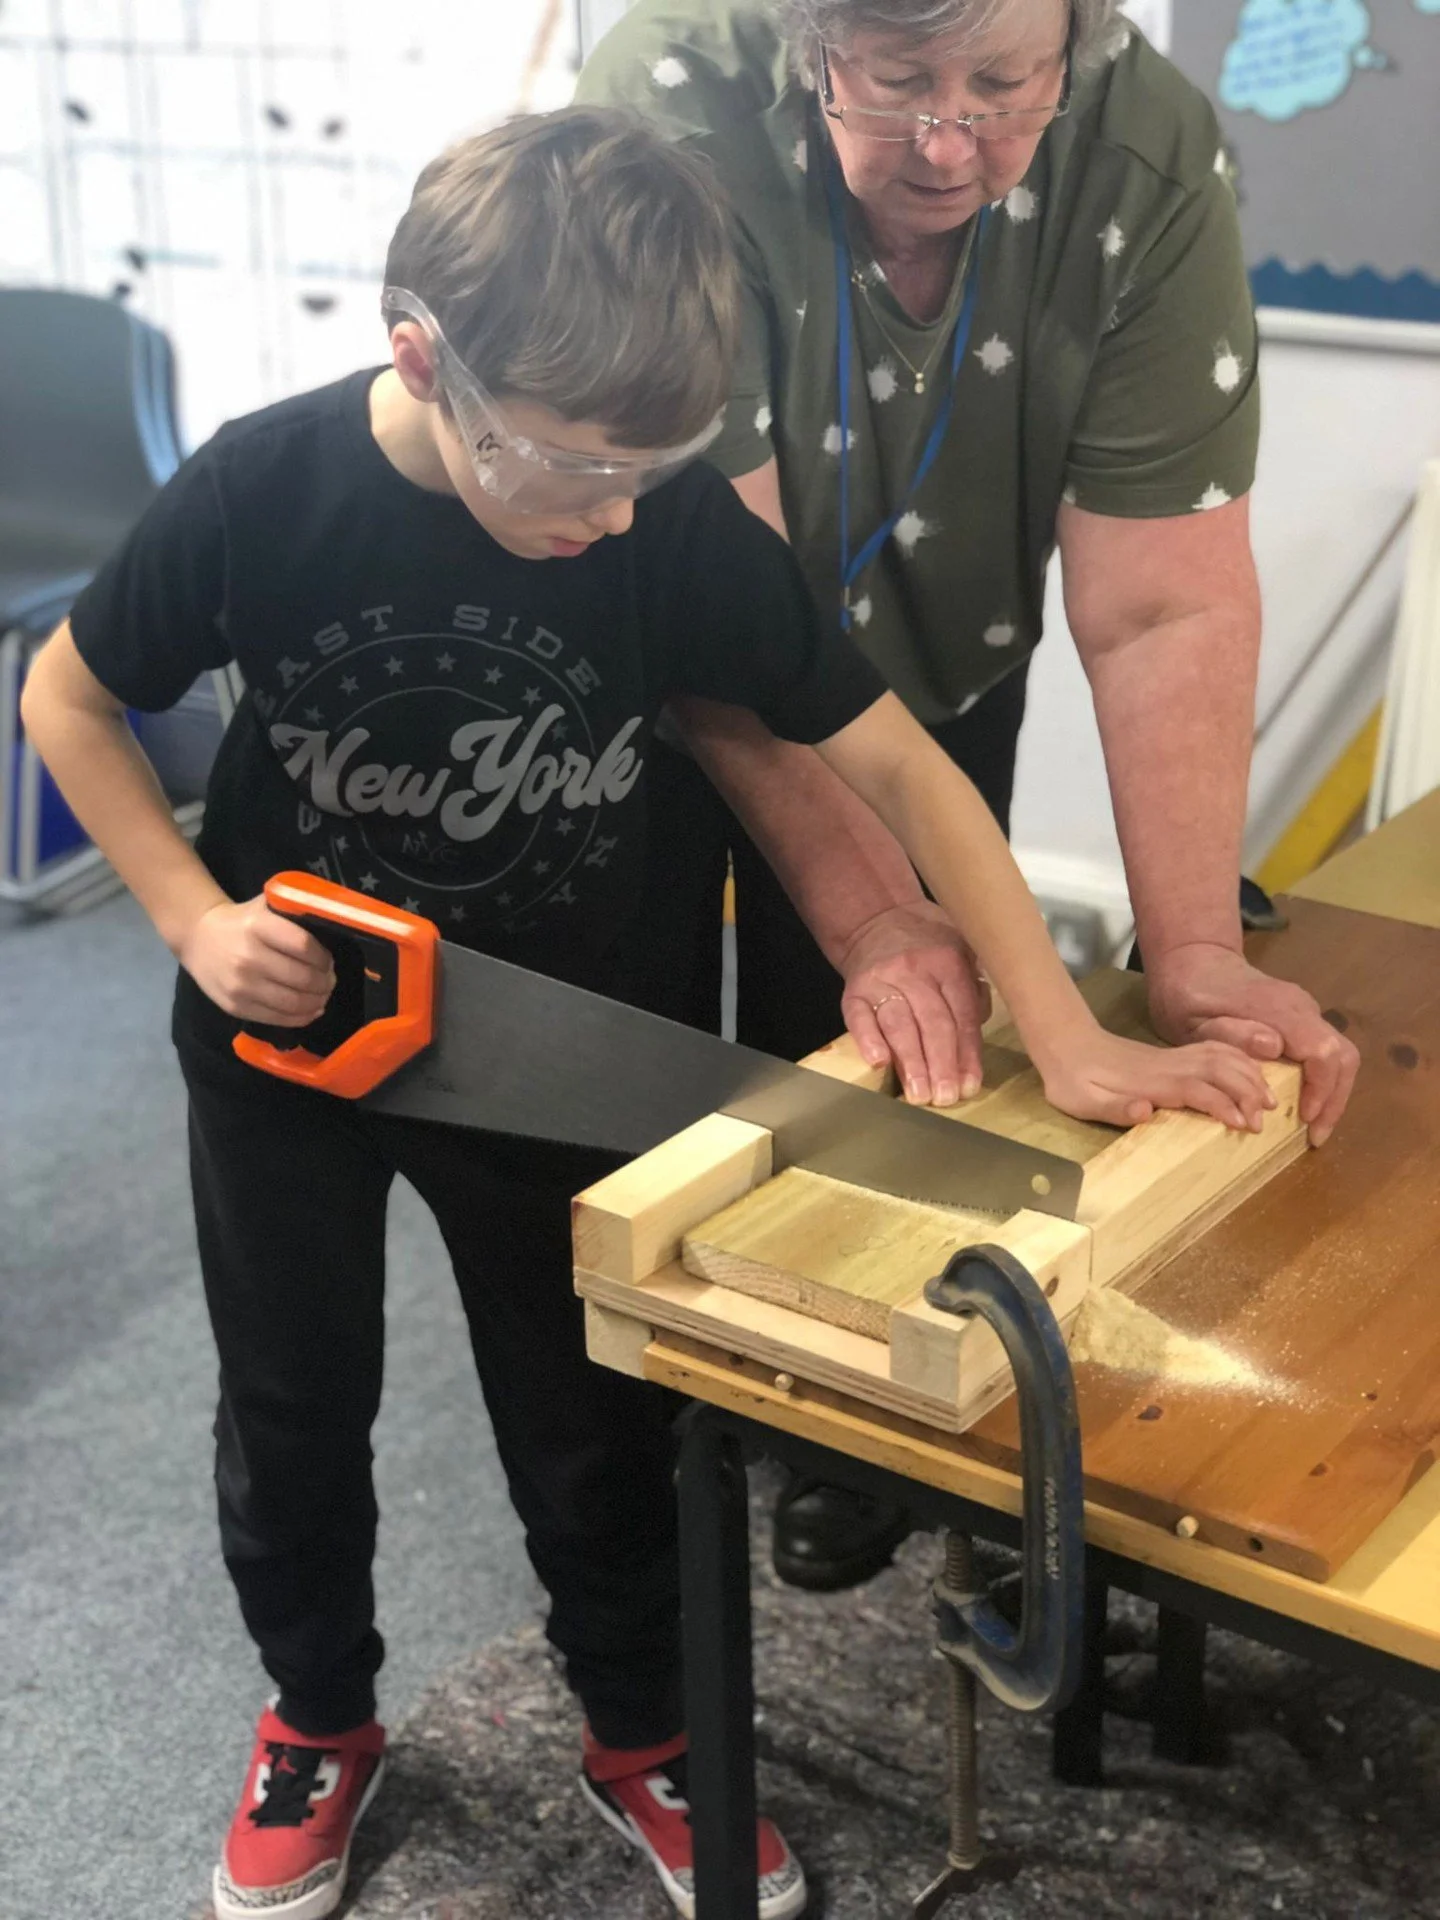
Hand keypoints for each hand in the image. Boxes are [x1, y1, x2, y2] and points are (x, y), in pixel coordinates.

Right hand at [180, 894, 335, 1025]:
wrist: (198, 938)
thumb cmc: (242, 921)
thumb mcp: (266, 906)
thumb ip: (295, 913)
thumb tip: (334, 926)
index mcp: (258, 926)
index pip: (304, 946)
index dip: (323, 957)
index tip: (328, 961)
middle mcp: (248, 957)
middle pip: (302, 978)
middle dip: (324, 982)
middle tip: (329, 980)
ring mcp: (240, 985)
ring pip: (293, 1002)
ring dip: (317, 1001)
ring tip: (322, 995)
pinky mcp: (236, 1006)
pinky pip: (278, 1018)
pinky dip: (301, 1017)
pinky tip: (310, 1010)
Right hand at [838, 902, 989, 1105]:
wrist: (878, 922)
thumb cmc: (928, 947)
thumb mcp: (963, 952)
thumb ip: (976, 990)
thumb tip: (977, 1034)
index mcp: (948, 963)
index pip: (961, 1014)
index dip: (966, 1053)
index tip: (968, 1085)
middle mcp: (914, 971)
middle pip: (932, 1022)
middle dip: (940, 1064)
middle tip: (944, 1097)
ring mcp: (882, 981)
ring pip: (899, 1025)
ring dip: (910, 1062)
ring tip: (918, 1094)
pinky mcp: (854, 992)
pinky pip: (859, 1018)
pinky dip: (868, 1041)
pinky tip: (879, 1063)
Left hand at [1038, 1023, 1275, 1131]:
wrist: (1064, 1045)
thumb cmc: (1072, 1082)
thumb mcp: (1083, 1102)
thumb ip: (1116, 1108)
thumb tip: (1145, 1111)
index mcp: (1152, 1081)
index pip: (1197, 1090)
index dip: (1223, 1105)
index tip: (1244, 1125)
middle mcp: (1168, 1066)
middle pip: (1220, 1070)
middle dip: (1248, 1092)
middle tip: (1265, 1119)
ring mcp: (1172, 1057)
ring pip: (1221, 1057)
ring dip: (1248, 1075)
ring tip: (1269, 1100)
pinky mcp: (1173, 1056)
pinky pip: (1214, 1051)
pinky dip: (1238, 1060)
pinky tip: (1250, 1073)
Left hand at [1146, 942, 1359, 1145]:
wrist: (1194, 960)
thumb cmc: (1188, 995)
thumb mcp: (1195, 1021)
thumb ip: (1231, 1033)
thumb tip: (1274, 1046)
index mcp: (1279, 1010)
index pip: (1323, 1051)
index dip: (1322, 1089)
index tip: (1305, 1118)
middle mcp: (1301, 1008)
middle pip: (1343, 1056)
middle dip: (1335, 1099)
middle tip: (1315, 1135)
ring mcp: (1304, 1010)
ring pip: (1340, 1054)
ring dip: (1333, 1092)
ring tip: (1313, 1125)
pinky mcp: (1301, 1016)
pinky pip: (1325, 1050)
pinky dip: (1324, 1079)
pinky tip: (1305, 1101)